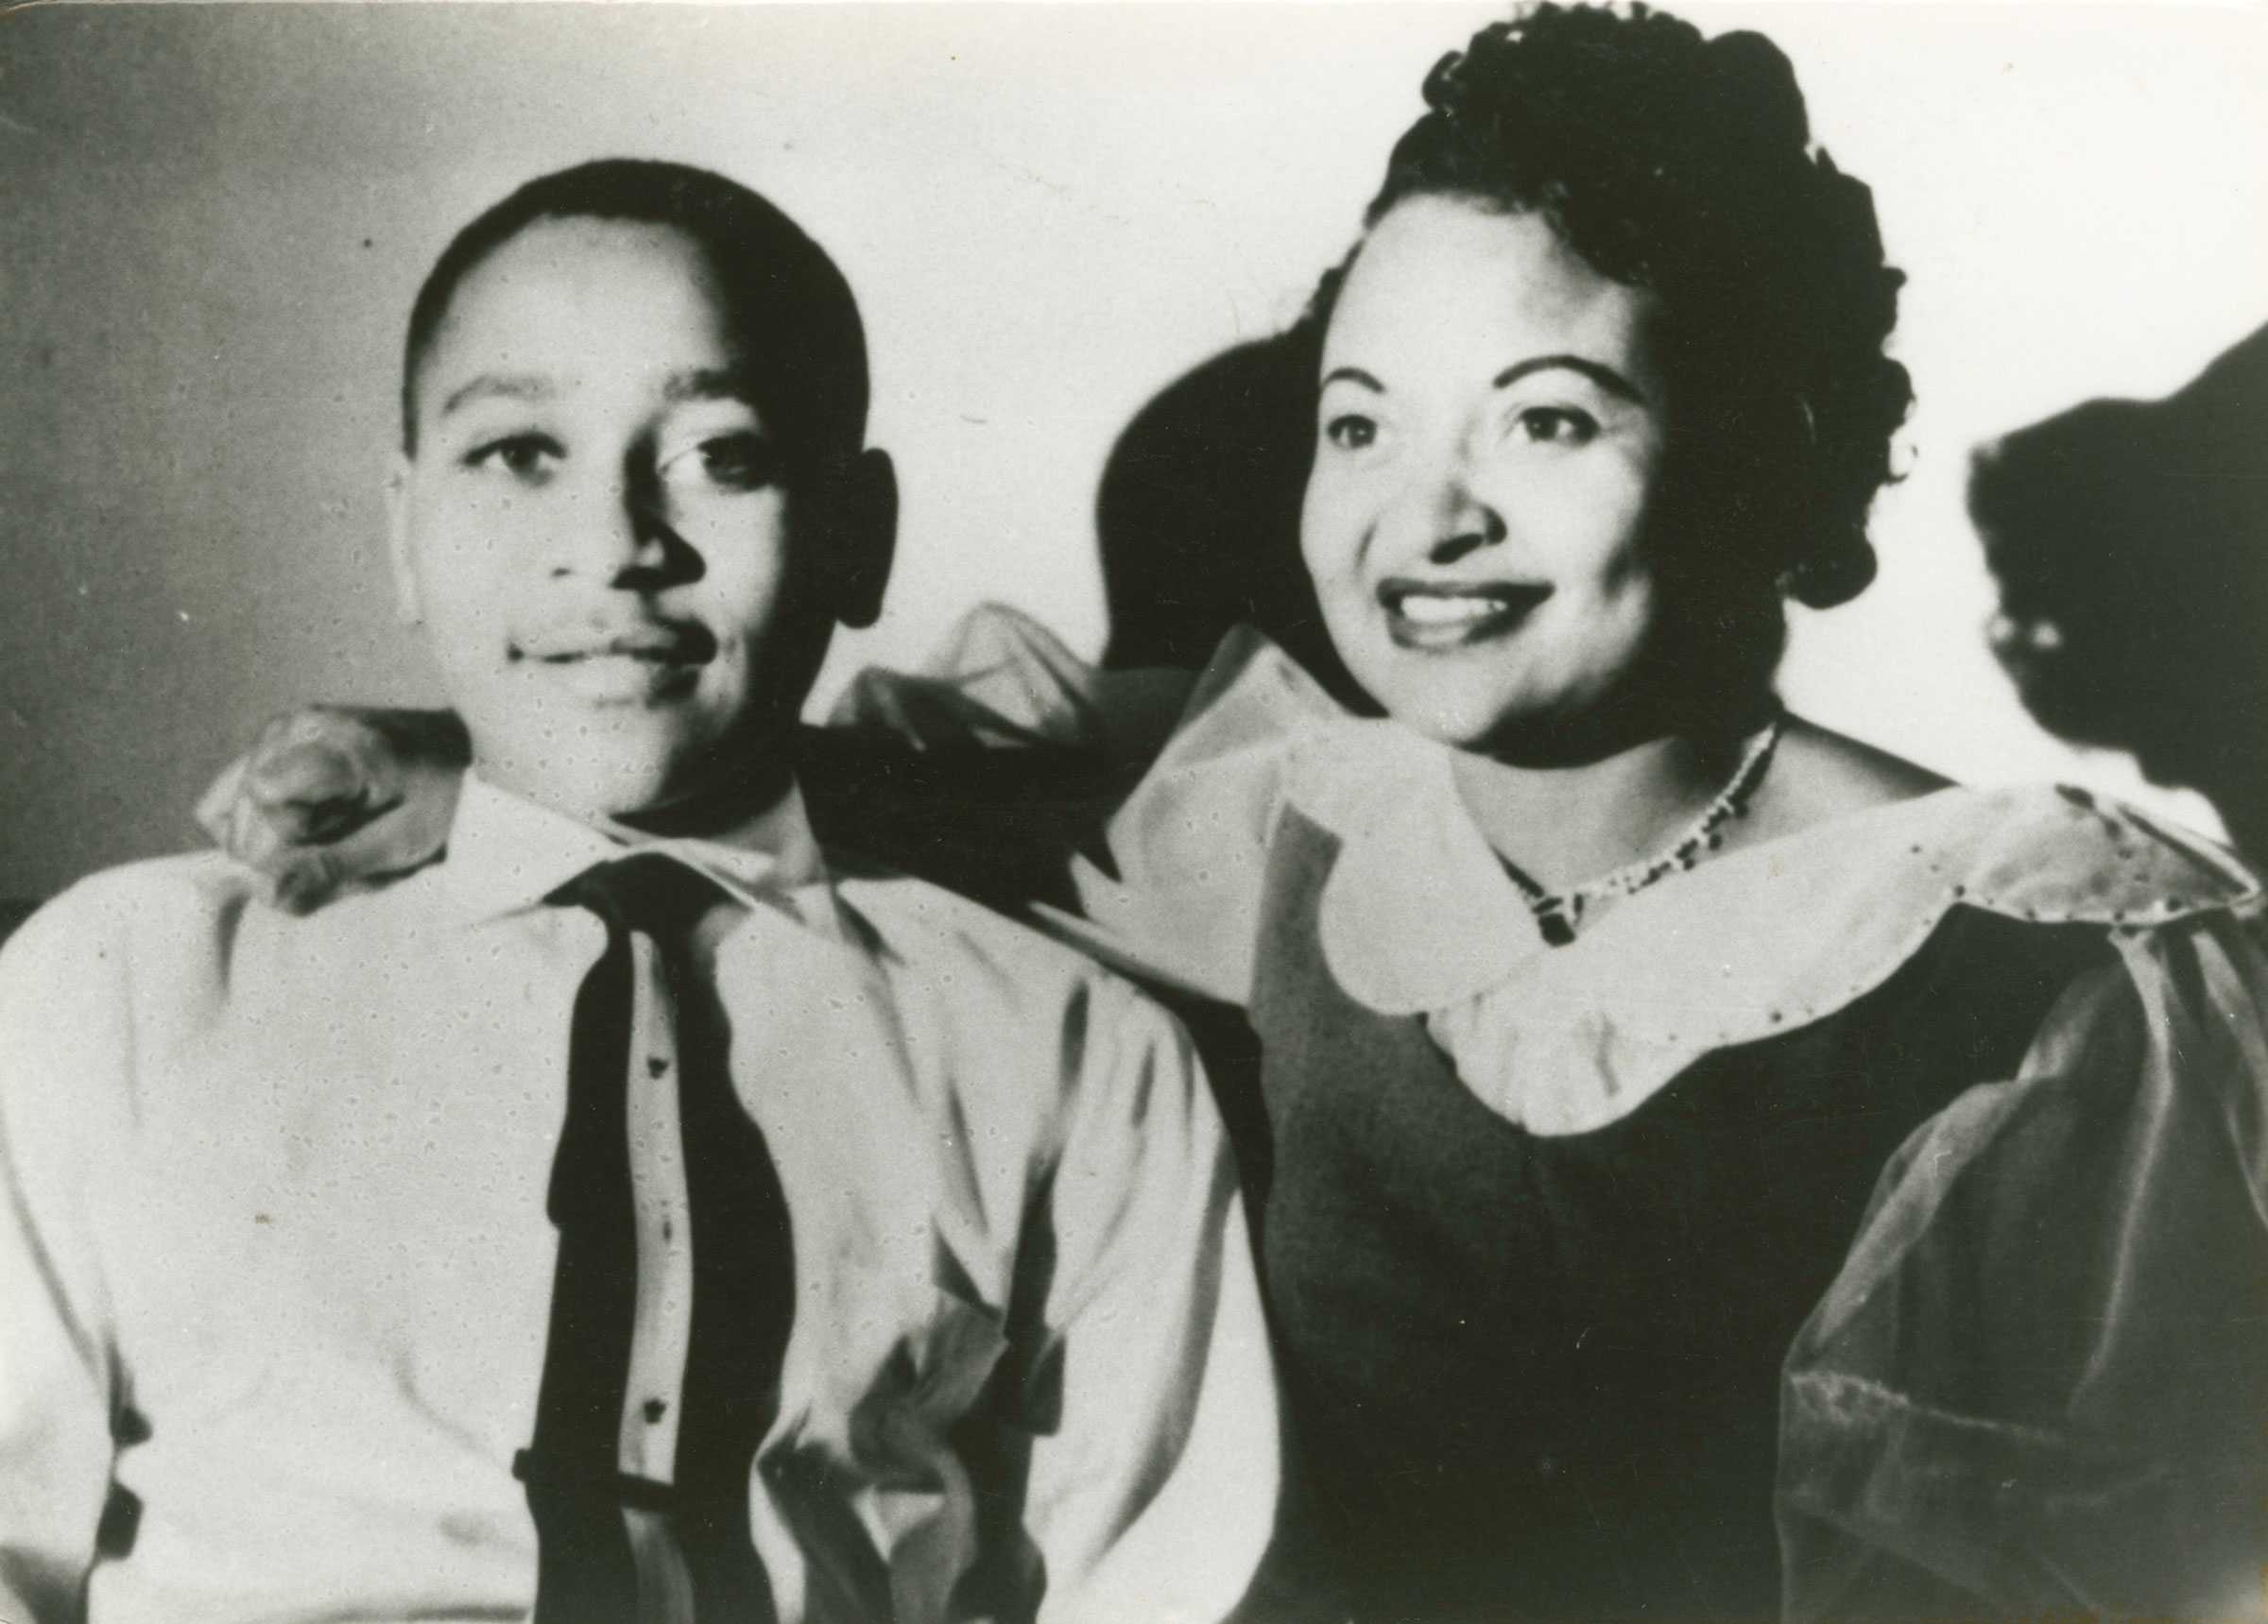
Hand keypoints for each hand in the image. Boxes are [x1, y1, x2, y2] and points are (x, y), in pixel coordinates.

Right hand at [195, 707, 469, 913]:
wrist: (457, 752)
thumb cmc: (440, 800)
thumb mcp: (401, 845)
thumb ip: (332, 869)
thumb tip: (263, 892)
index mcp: (342, 746)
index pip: (265, 795)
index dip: (291, 836)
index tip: (341, 835)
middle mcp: (297, 726)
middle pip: (244, 812)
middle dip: (284, 846)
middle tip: (345, 833)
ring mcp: (278, 729)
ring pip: (229, 811)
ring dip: (273, 836)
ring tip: (331, 823)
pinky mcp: (268, 740)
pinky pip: (224, 799)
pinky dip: (255, 822)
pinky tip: (303, 818)